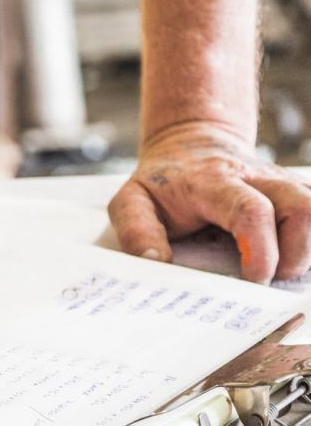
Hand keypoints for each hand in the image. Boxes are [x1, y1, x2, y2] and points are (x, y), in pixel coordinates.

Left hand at [108, 122, 310, 283]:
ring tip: (284, 270)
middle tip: (269, 280)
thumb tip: (156, 262)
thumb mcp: (131, 201)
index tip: (255, 278)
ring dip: (310, 247)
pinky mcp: (296, 193)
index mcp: (213, 183)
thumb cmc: (162, 183)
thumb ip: (137, 230)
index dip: (261, 247)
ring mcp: (282, 183)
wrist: (190, 145)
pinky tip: (295, 257)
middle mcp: (257, 178)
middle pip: (302, 207)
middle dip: (296, 254)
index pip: (250, 210)